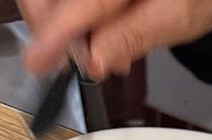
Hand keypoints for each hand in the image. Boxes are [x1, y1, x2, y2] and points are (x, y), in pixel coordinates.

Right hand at [18, 0, 211, 78]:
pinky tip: (97, 37)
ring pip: (49, 1)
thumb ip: (132, 38)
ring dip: (62, 31)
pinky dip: (69, 23)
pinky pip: (61, 3)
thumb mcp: (175, 20)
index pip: (82, 1)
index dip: (56, 32)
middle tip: (87, 61)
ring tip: (103, 51)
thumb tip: (94, 62)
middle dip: (54, 31)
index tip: (36, 61)